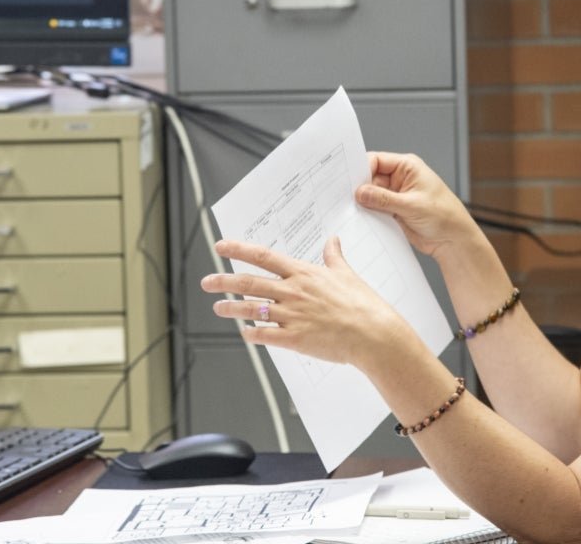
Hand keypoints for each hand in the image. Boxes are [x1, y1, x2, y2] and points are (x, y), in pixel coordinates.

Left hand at [201, 235, 417, 370]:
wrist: (373, 333)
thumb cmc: (363, 304)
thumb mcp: (347, 274)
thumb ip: (334, 257)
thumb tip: (333, 240)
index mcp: (303, 273)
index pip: (263, 256)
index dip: (238, 250)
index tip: (221, 247)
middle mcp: (293, 292)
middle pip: (249, 283)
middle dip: (224, 281)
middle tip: (207, 281)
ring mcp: (291, 315)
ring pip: (252, 309)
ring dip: (231, 308)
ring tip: (218, 308)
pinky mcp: (294, 339)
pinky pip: (265, 335)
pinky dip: (252, 333)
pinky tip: (245, 333)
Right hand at [356, 152, 476, 258]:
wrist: (453, 240)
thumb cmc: (445, 216)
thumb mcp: (412, 205)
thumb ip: (383, 199)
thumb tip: (361, 192)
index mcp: (407, 166)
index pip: (376, 160)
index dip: (362, 169)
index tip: (350, 182)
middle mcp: (400, 178)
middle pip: (370, 177)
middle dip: (360, 187)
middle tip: (346, 197)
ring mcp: (395, 195)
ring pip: (371, 194)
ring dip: (364, 203)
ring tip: (354, 210)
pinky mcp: (393, 211)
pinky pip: (374, 209)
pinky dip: (368, 214)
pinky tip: (362, 219)